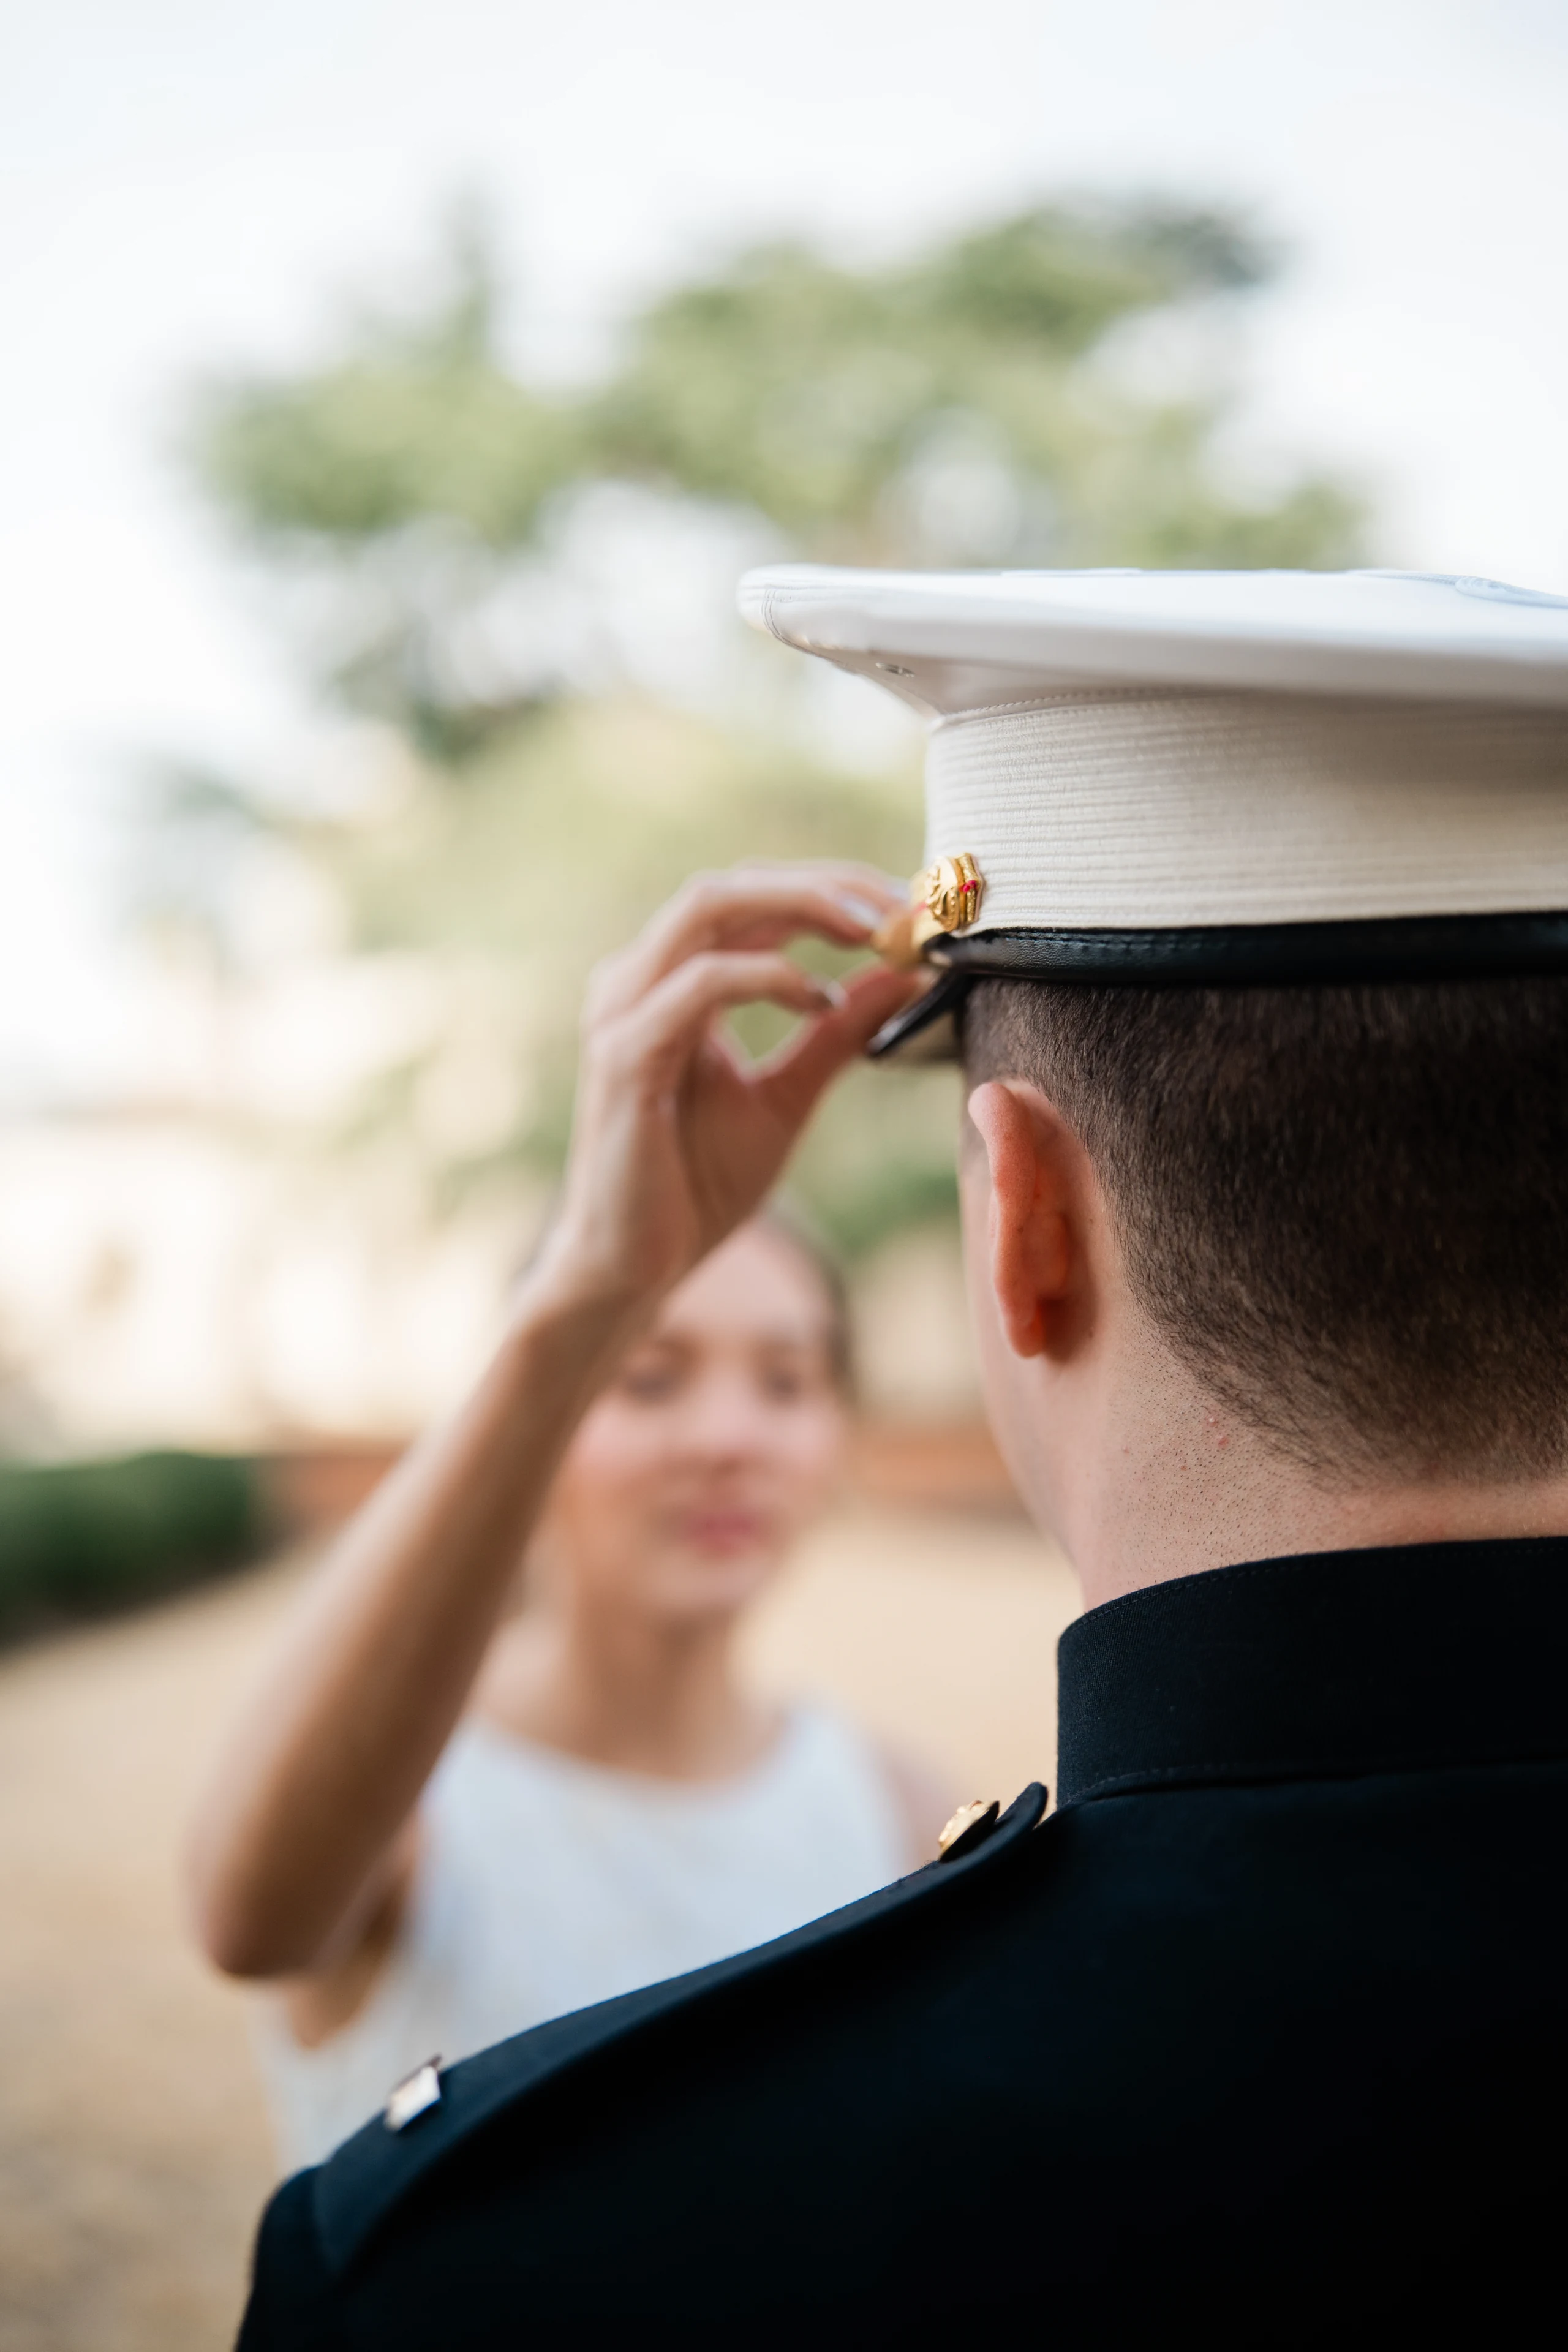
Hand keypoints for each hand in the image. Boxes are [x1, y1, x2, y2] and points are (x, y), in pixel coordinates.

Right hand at [532, 861, 917, 1312]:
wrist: (634, 1267)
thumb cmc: (698, 1184)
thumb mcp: (787, 1097)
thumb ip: (835, 1035)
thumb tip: (902, 974)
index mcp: (672, 985)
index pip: (752, 903)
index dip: (831, 890)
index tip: (908, 909)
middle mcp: (639, 982)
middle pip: (732, 887)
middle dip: (824, 885)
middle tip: (902, 907)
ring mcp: (624, 1012)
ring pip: (708, 908)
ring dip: (799, 904)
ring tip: (872, 929)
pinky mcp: (625, 1057)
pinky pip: (700, 984)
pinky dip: (767, 975)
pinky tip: (818, 998)